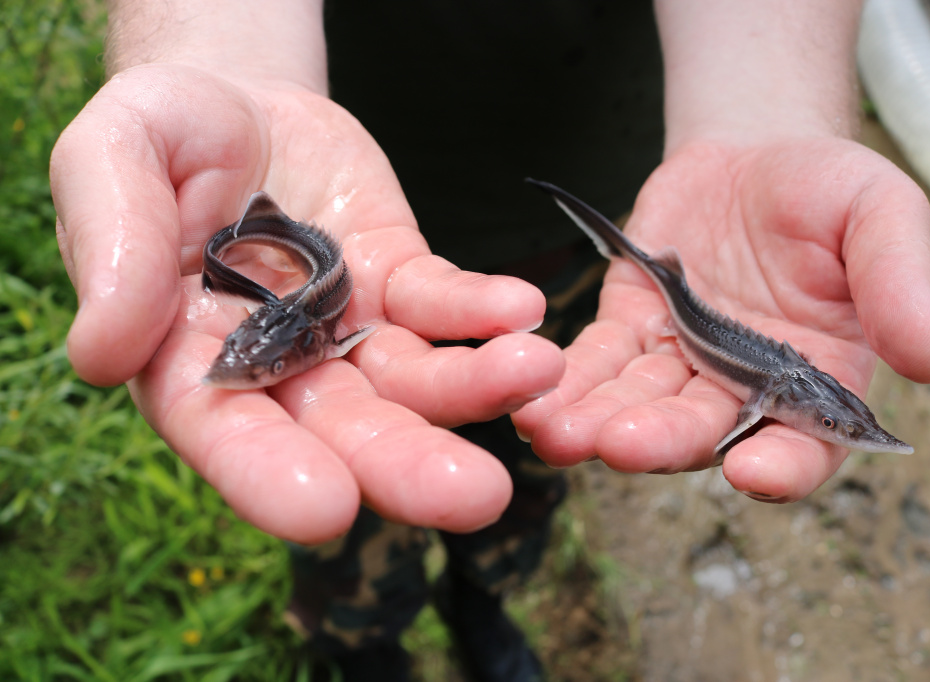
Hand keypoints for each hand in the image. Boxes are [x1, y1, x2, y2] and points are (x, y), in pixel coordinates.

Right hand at [50, 64, 563, 541]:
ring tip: (535, 370)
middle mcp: (279, 367)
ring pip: (412, 380)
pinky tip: (523, 309)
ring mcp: (348, 327)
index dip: (266, 473)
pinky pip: (443, 303)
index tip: (323, 511)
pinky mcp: (400, 281)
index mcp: (189, 361)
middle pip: (345, 430)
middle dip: (408, 464)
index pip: (224, 432)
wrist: (233, 100)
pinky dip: (482, 311)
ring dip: (474, 387)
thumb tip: (102, 353)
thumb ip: (113, 246)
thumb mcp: (110, 160)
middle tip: (476, 497)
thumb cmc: (157, 137)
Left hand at [513, 136, 929, 500]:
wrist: (752, 153)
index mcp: (817, 381)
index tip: (753, 471)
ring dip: (596, 424)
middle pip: (704, 431)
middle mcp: (744, 390)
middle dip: (662, 441)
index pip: (806, 444)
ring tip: (555, 434)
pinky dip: (568, 381)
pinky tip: (534, 396)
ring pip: (637, 407)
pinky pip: (596, 364)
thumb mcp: (879, 213)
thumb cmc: (825, 190)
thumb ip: (900, 282)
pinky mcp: (628, 332)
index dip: (784, 465)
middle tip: (622, 445)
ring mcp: (680, 367)